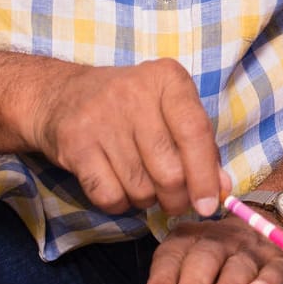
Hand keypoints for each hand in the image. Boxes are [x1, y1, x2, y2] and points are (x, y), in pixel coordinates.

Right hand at [23, 57, 223, 219]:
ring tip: (142, 183)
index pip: (194, 132)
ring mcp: (101, 117)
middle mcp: (134, 92)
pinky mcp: (75, 143)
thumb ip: (200, 146)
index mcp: (168, 78)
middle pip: (169, 170)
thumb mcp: (170, 111)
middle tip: (174, 200)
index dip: (205, 175)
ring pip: (140, 189)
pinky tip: (118, 186)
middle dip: (177, 198)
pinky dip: (119, 204)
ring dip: (147, 200)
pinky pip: (109, 196)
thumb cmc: (130, 107)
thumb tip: (221, 189)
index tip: (209, 205)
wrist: (62, 96)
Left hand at [144, 212, 282, 283]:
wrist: (267, 230)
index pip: (172, 255)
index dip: (163, 278)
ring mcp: (251, 250)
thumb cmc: (219, 261)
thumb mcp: (190, 266)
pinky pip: (273, 270)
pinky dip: (266, 282)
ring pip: (239, 265)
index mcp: (190, 240)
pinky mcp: (279, 263)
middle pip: (205, 257)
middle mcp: (219, 240)